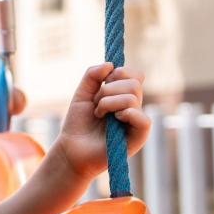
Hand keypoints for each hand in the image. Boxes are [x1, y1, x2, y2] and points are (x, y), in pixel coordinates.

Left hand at [51, 63, 150, 181]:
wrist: (71, 148)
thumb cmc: (78, 124)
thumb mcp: (82, 93)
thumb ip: (92, 75)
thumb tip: (110, 65)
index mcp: (124, 96)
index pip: (136, 75)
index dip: (119, 73)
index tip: (102, 84)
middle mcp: (134, 107)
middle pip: (134, 83)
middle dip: (108, 89)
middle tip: (96, 105)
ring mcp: (137, 122)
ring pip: (132, 97)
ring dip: (108, 102)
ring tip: (99, 114)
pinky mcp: (138, 137)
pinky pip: (142, 119)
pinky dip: (125, 113)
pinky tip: (113, 120)